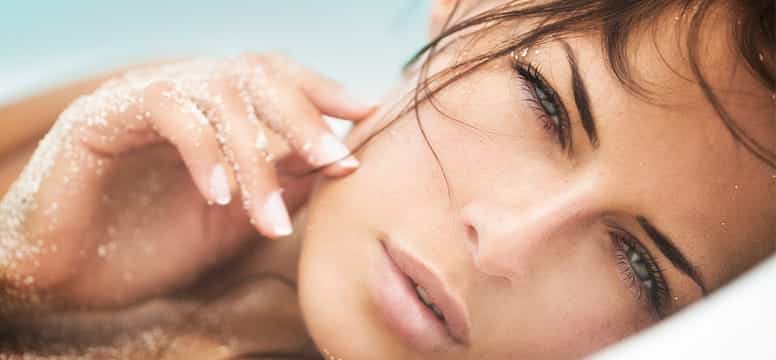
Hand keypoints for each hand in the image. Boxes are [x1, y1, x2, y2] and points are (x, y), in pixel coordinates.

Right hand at [0, 53, 373, 309]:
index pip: (275, 78)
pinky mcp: (102, 115)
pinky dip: (202, 152)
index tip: (364, 112)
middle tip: (337, 161)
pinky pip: (166, 111)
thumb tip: (339, 162)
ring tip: (271, 218)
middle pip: (255, 75)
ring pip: (217, 95)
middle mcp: (182, 91)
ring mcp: (142, 96)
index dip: (321, 89)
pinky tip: (218, 197)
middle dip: (303, 118)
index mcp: (214, 109)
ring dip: (255, 157)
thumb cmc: (150, 244)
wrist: (67, 272)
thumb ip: (282, 184)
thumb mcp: (234, 217)